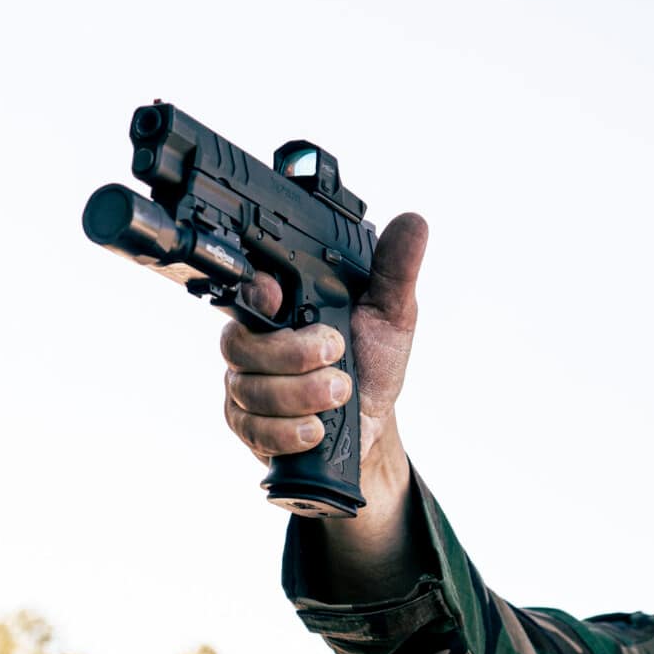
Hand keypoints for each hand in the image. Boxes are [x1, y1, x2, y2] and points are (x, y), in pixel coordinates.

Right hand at [221, 212, 427, 477]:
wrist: (372, 426)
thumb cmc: (372, 364)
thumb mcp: (392, 315)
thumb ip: (394, 271)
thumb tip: (413, 222)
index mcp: (281, 308)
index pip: (246, 290)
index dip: (256, 293)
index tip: (280, 300)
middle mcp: (253, 343)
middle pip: (240, 344)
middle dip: (294, 355)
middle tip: (336, 355)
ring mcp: (244, 386)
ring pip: (249, 389)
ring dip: (302, 395)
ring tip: (341, 394)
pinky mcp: (246, 426)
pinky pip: (253, 428)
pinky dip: (290, 431)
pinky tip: (316, 429)